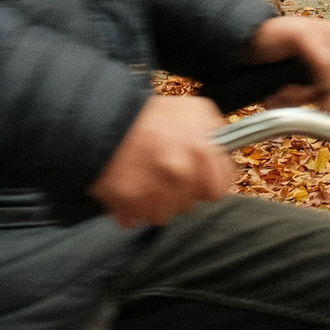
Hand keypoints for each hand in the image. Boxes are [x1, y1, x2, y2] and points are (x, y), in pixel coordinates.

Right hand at [90, 95, 231, 228]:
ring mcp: (153, 191)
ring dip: (155, 203)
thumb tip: (226, 153)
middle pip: (189, 205)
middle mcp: (180, 173)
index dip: (207, 184)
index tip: (197, 179)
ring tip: (145, 179)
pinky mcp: (126, 203)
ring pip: (164, 216)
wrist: (103, 118)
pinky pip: (135, 219)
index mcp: (201, 150)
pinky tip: (129, 186)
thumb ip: (218, 133)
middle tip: (164, 172)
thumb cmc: (152, 115)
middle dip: (180, 192)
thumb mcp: (196, 110)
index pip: (218, 190)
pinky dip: (131, 208)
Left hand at [247, 14, 329, 110]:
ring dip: (296, 100)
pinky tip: (276, 96)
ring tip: (279, 92)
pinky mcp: (302, 87)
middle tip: (291, 90)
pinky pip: (304, 105)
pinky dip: (288, 104)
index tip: (320, 95)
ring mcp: (316, 73)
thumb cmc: (269, 34)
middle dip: (310, 94)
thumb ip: (322, 56)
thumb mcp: (300, 36)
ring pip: (318, 100)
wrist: (243, 48)